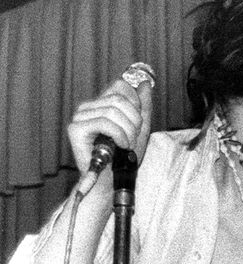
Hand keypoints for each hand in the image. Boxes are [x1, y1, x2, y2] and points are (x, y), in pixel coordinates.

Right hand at [68, 65, 154, 179]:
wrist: (111, 180)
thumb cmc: (123, 157)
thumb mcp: (140, 128)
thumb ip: (143, 105)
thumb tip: (145, 83)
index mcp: (101, 104)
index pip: (121, 86)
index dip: (136, 103)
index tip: (137, 124)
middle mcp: (88, 107)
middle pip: (119, 99)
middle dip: (134, 120)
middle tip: (133, 138)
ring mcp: (80, 117)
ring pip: (113, 110)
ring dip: (128, 130)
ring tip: (127, 144)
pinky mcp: (75, 129)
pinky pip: (104, 122)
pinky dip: (119, 135)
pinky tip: (120, 145)